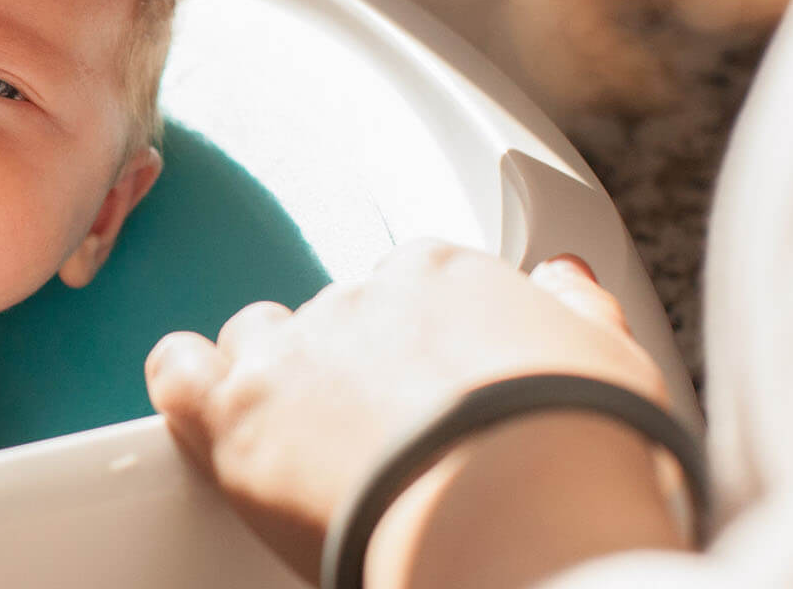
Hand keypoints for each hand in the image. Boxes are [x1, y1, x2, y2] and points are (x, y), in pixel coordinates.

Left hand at [144, 243, 670, 581]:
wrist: (518, 513)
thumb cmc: (579, 451)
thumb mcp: (613, 362)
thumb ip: (574, 310)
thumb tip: (563, 278)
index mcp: (444, 278)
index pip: (408, 284)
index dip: (411, 341)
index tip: (424, 384)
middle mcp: (360, 300)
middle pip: (330, 315)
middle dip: (344, 365)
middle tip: (373, 431)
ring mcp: (292, 353)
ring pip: (255, 341)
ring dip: (270, 379)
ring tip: (302, 440)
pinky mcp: (237, 414)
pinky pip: (179, 371)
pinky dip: (187, 385)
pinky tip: (208, 413)